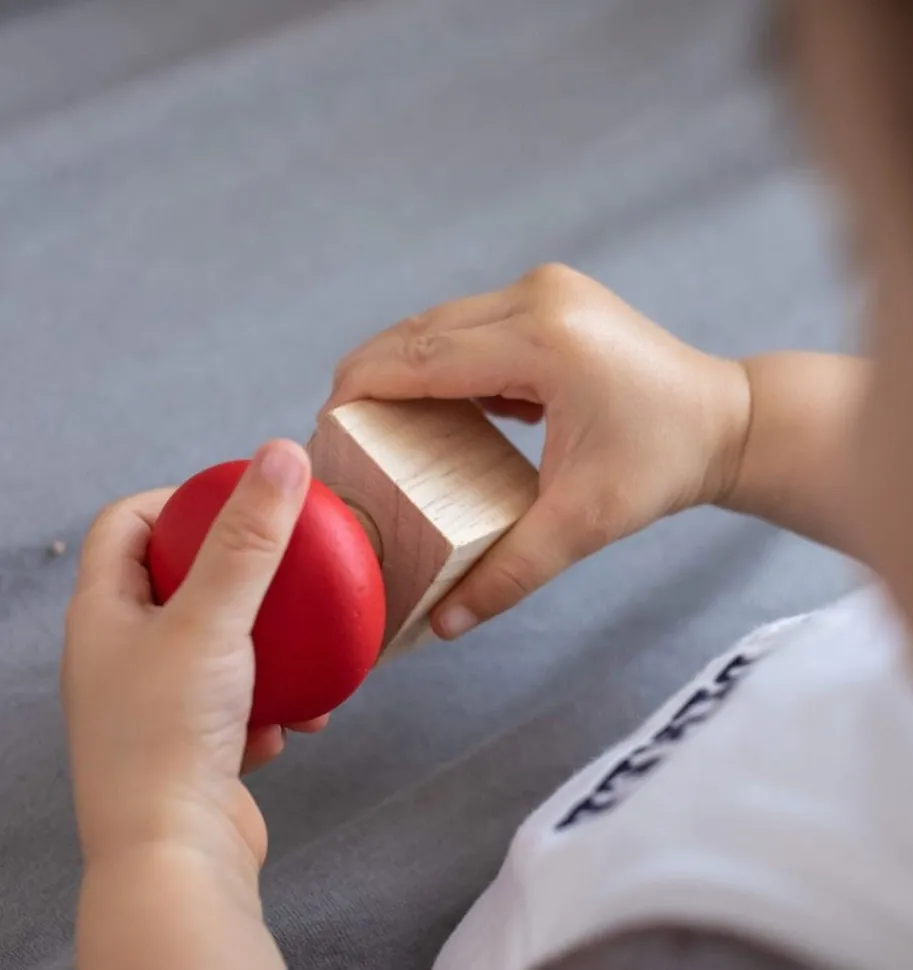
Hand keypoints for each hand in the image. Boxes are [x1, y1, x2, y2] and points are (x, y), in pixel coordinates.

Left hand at [62, 440, 325, 875]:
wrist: (173, 857)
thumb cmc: (170, 734)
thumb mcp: (213, 619)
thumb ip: (250, 537)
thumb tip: (281, 454)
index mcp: (102, 614)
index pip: (129, 524)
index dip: (179, 500)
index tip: (238, 503)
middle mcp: (119, 654)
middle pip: (180, 582)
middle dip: (240, 574)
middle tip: (286, 568)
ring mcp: (154, 703)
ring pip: (220, 644)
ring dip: (269, 645)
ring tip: (306, 649)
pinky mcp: (191, 744)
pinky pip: (240, 700)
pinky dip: (272, 701)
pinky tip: (297, 719)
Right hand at [324, 264, 750, 638]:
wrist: (726, 421)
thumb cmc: (664, 465)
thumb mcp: (586, 522)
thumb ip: (511, 572)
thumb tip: (443, 626)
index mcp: (543, 341)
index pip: (420, 358)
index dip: (361, 390)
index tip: (324, 429)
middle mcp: (539, 297)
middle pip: (419, 332)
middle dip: (370, 379)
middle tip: (343, 436)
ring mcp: (546, 289)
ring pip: (440, 323)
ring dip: (403, 367)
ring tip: (377, 424)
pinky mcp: (550, 298)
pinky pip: (471, 325)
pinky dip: (442, 361)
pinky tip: (432, 405)